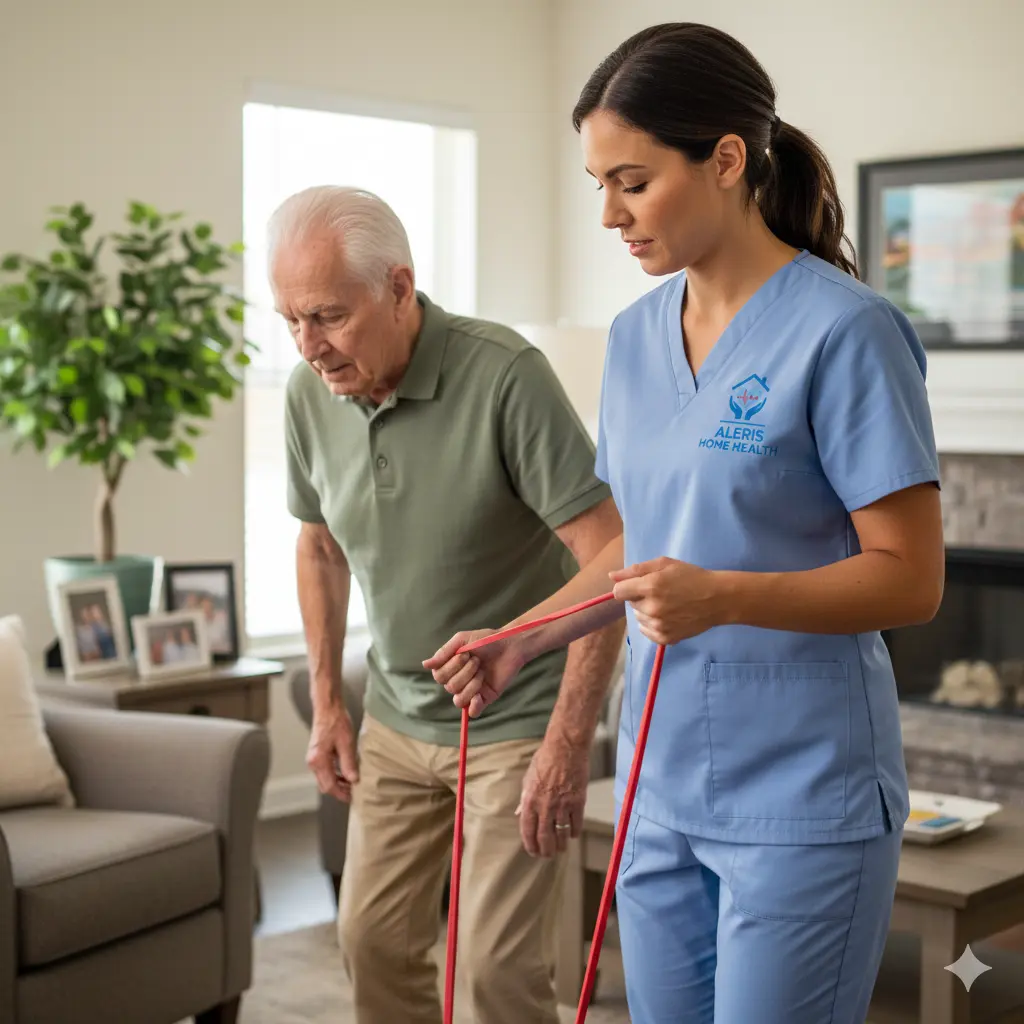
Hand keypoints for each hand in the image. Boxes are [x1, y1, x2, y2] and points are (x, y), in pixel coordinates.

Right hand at [307, 703, 358, 802]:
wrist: (328, 708)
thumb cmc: (336, 722)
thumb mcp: (346, 743)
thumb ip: (348, 763)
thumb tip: (354, 780)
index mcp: (318, 761)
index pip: (329, 785)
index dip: (341, 794)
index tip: (353, 797)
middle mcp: (313, 762)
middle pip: (325, 785)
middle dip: (339, 790)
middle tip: (354, 792)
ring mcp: (313, 759)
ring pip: (324, 779)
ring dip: (337, 783)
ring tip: (352, 783)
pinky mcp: (317, 755)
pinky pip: (325, 771)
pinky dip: (334, 775)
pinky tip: (345, 773)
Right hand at [423, 629, 526, 717]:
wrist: (510, 645)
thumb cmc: (486, 640)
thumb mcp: (462, 640)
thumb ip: (443, 653)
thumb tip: (424, 665)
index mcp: (450, 668)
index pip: (438, 676)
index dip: (450, 667)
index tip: (465, 653)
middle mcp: (458, 680)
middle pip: (449, 687)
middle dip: (464, 672)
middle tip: (476, 660)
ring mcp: (471, 690)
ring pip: (458, 700)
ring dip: (471, 684)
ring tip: (482, 671)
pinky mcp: (485, 698)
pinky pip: (472, 711)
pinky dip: (473, 706)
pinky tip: (479, 695)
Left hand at [516, 737, 589, 856]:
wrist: (566, 748)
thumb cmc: (545, 760)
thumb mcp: (528, 778)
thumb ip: (524, 798)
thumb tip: (518, 813)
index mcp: (530, 801)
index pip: (527, 831)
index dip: (530, 845)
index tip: (533, 852)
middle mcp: (545, 806)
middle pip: (545, 838)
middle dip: (545, 851)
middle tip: (547, 856)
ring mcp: (562, 806)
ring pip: (561, 835)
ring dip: (561, 845)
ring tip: (560, 849)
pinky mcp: (578, 803)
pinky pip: (576, 825)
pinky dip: (574, 833)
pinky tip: (572, 834)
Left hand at [609, 556, 725, 644]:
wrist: (718, 599)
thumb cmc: (691, 576)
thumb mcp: (665, 564)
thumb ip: (635, 570)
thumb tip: (611, 576)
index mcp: (650, 586)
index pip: (618, 592)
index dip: (627, 587)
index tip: (639, 585)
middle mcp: (652, 608)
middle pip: (630, 604)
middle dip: (640, 597)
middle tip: (660, 592)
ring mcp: (659, 625)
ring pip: (638, 618)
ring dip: (646, 611)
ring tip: (666, 604)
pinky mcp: (666, 638)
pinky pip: (646, 632)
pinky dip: (652, 625)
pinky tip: (667, 616)